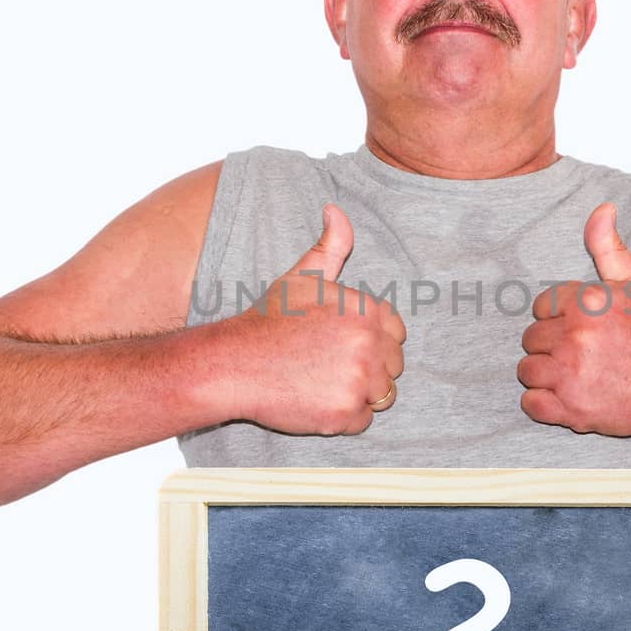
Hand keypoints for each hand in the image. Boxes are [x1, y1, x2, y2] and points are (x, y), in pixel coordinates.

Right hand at [225, 203, 405, 434]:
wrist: (234, 363)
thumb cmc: (268, 320)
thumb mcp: (302, 276)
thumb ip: (331, 245)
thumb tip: (335, 210)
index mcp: (366, 310)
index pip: (396, 332)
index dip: (371, 339)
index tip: (341, 343)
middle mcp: (369, 344)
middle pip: (393, 366)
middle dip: (368, 368)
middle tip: (327, 364)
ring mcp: (359, 381)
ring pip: (382, 394)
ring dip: (358, 392)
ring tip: (321, 381)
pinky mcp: (345, 413)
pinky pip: (363, 420)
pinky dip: (344, 417)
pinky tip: (316, 400)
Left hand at [516, 203, 630, 435]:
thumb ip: (608, 246)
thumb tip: (601, 208)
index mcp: (587, 303)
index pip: (540, 307)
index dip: (559, 317)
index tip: (582, 328)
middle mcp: (576, 338)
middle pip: (530, 338)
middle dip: (550, 344)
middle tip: (581, 352)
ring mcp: (572, 377)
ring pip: (527, 370)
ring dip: (545, 373)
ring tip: (574, 373)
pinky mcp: (573, 411)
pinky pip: (531, 404)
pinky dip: (543, 403)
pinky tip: (567, 395)